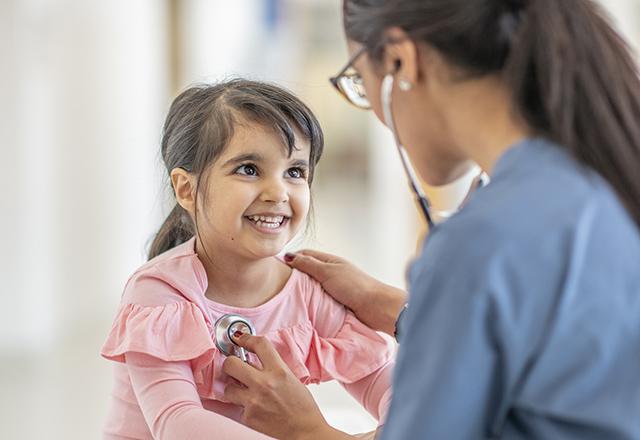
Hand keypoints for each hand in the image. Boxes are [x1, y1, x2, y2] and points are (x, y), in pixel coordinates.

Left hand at [223, 334, 343, 439]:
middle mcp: (264, 384)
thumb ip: (273, 368)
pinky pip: (236, 407)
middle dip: (230, 364)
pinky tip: (255, 409)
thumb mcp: (291, 379)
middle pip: (231, 363)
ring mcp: (254, 401)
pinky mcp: (248, 417)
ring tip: (244, 392)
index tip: (241, 339)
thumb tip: (254, 360)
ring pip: (228, 387)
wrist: (305, 432)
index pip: (259, 345)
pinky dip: (243, 407)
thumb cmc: (302, 408)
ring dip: (233, 388)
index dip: (246, 339)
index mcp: (279, 371)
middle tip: (234, 368)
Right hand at [284, 250, 406, 334]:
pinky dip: (311, 299)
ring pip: (313, 285)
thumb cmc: (355, 286)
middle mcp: (332, 272)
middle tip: (278, 282)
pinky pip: (319, 297)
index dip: (292, 258)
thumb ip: (308, 264)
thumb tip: (289, 256)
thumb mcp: (327, 272)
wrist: (375, 307)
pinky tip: (303, 305)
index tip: (276, 265)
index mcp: (330, 261)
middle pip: (309, 270)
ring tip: (288, 295)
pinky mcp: (337, 300)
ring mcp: (335, 286)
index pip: (306, 255)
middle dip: (295, 274)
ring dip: (303, 288)